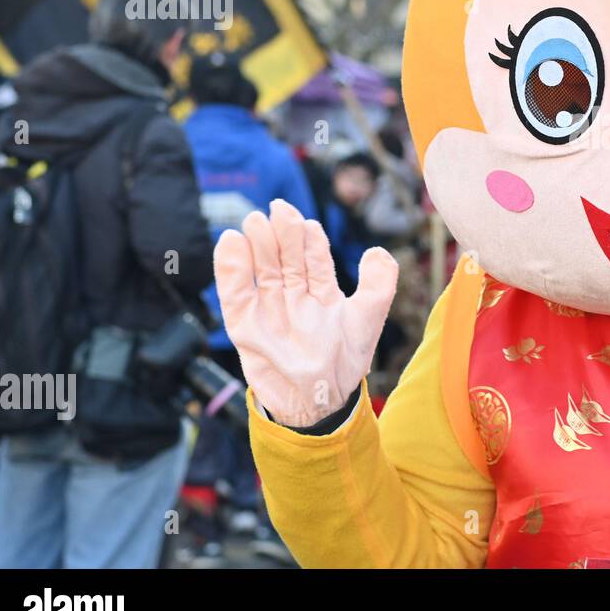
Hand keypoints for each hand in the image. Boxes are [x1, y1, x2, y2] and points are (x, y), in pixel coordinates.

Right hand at [213, 199, 398, 427]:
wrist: (320, 400)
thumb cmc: (345, 361)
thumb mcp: (368, 320)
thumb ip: (379, 285)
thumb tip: (376, 251)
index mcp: (322, 292)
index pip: (314, 256)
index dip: (310, 237)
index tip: (306, 221)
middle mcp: (293, 296)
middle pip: (286, 257)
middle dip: (282, 234)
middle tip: (278, 210)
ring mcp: (268, 309)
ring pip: (262, 270)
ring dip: (258, 245)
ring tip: (255, 223)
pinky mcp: (245, 326)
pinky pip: (235, 294)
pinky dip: (230, 270)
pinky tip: (230, 243)